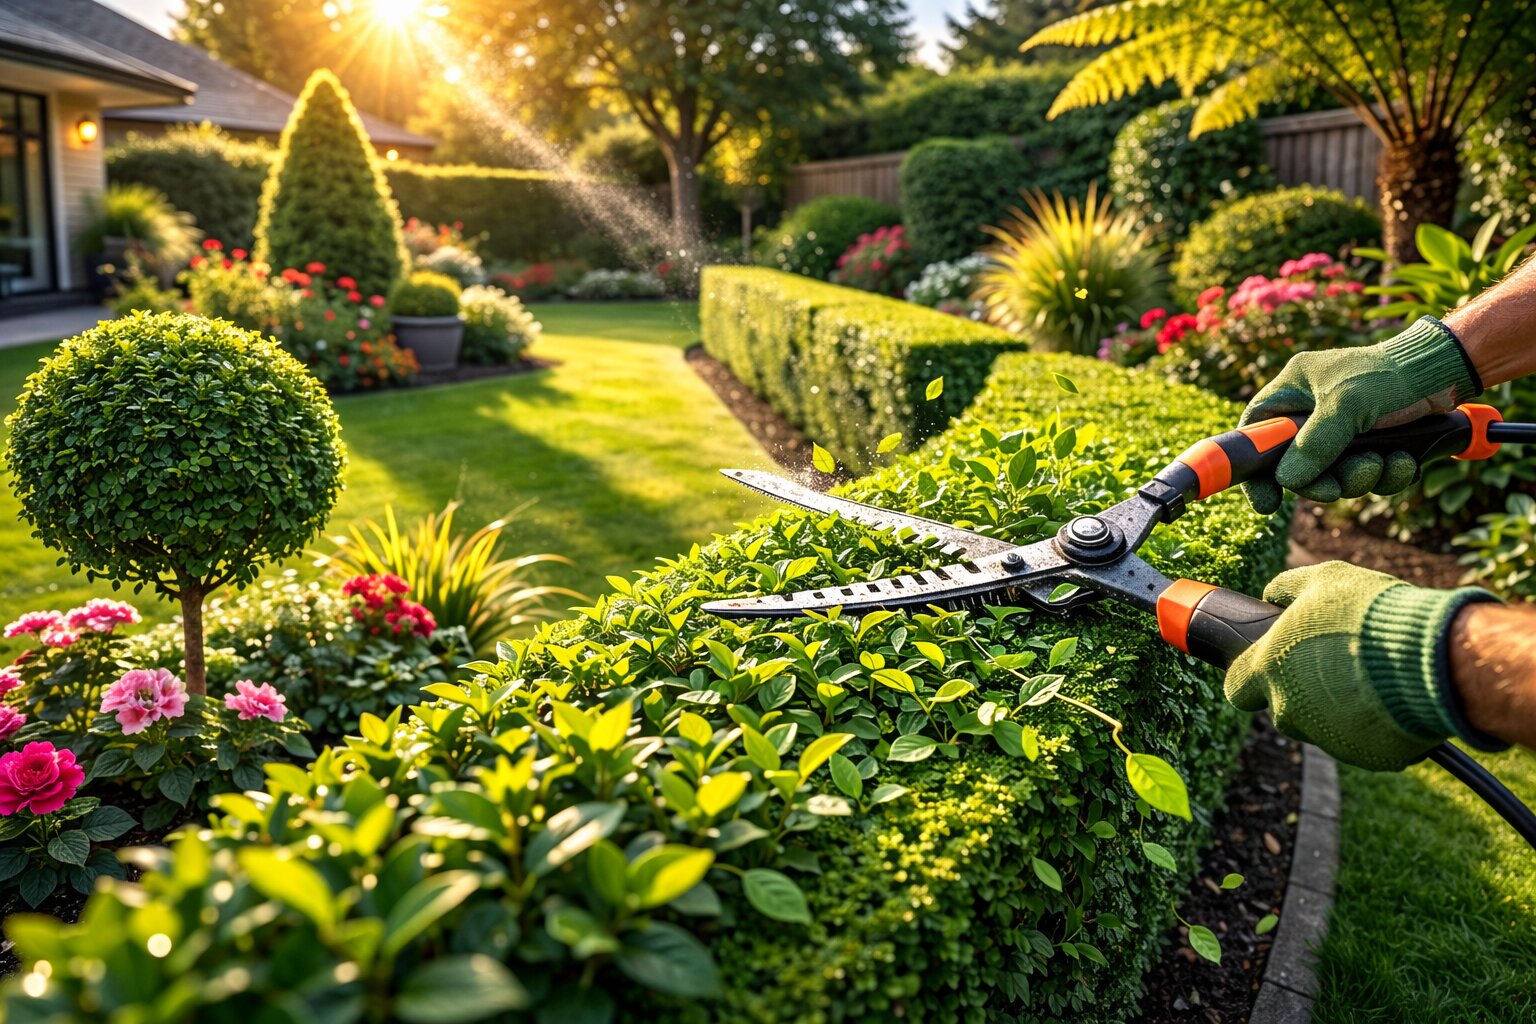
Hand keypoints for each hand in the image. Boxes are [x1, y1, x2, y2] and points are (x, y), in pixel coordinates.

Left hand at [1224, 562, 1500, 770]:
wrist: (1430, 656)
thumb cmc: (1369, 613)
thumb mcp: (1323, 579)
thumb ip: (1288, 587)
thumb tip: (1272, 593)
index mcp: (1269, 669)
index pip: (1236, 688)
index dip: (1250, 678)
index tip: (1267, 669)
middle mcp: (1290, 709)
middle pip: (1282, 710)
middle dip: (1301, 694)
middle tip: (1333, 666)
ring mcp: (1326, 737)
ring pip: (1322, 728)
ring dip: (1337, 710)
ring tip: (1370, 679)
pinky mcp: (1366, 756)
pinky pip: (1363, 742)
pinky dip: (1373, 726)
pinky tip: (1392, 699)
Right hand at [1239, 317, 1480, 513]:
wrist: (1446, 373)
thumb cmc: (1389, 376)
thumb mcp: (1345, 406)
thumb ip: (1312, 445)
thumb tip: (1286, 481)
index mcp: (1294, 389)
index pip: (1256, 431)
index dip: (1253, 468)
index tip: (1265, 501)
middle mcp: (1313, 410)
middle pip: (1297, 463)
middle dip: (1323, 480)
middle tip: (1336, 489)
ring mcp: (1343, 429)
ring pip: (1336, 474)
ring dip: (1361, 478)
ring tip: (1384, 463)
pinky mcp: (1373, 442)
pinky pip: (1367, 474)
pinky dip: (1386, 475)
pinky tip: (1404, 462)